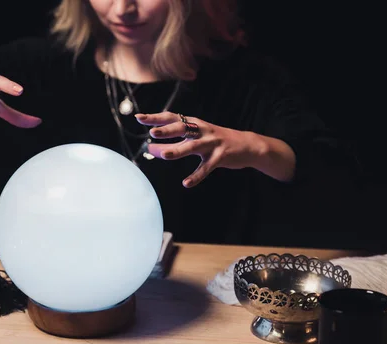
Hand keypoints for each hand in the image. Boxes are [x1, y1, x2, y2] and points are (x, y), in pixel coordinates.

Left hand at [136, 111, 291, 186]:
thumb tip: (150, 149)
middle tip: (152, 133)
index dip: (155, 118)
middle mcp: (201, 130)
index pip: (171, 117)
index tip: (138, 118)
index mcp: (194, 123)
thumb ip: (174, 143)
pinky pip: (206, 168)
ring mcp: (212, 143)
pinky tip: (186, 183)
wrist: (247, 145)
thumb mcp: (195, 138)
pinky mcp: (220, 157)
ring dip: (178, 150)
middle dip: (167, 130)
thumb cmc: (214, 141)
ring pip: (192, 147)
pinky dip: (196, 176)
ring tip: (164, 155)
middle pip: (182, 128)